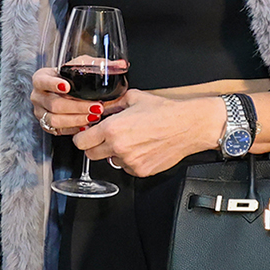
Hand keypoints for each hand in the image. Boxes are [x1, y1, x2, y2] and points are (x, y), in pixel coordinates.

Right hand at [30, 66, 116, 136]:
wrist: (63, 89)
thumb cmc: (71, 77)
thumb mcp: (82, 65)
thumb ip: (100, 64)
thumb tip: (121, 64)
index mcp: (41, 78)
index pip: (42, 81)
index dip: (53, 84)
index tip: (67, 86)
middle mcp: (38, 96)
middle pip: (54, 104)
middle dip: (76, 106)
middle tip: (94, 106)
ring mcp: (40, 111)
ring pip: (55, 120)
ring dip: (76, 119)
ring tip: (93, 116)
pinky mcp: (46, 124)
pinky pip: (58, 130)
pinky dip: (73, 128)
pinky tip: (86, 125)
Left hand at [72, 91, 221, 178]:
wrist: (189, 126)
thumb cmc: (165, 111)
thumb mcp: (133, 98)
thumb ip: (112, 104)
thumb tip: (99, 107)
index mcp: (112, 129)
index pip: (81, 141)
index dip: (82, 136)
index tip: (86, 134)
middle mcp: (118, 147)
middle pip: (91, 155)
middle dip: (94, 145)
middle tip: (105, 137)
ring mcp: (130, 161)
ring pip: (110, 161)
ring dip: (115, 153)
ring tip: (131, 140)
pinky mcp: (141, 171)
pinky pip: (127, 168)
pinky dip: (130, 160)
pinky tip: (141, 148)